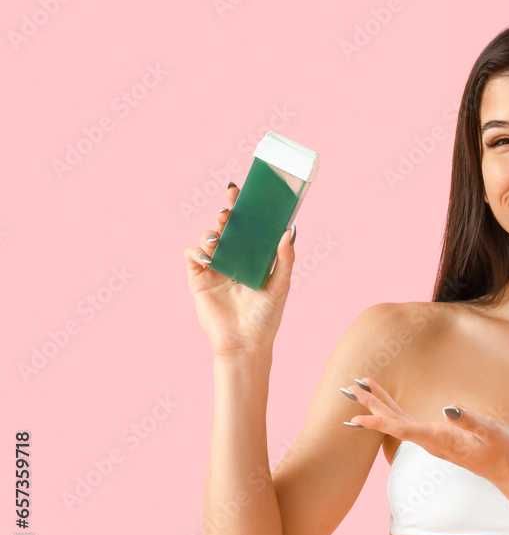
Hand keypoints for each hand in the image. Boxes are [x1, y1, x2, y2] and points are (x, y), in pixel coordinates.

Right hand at [183, 183, 296, 355]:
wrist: (245, 343)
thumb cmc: (266, 317)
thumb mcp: (280, 286)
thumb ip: (285, 259)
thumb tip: (290, 231)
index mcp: (254, 257)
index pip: (249, 227)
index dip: (244, 208)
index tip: (242, 191)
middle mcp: (234, 258)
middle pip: (226, 228)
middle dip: (225, 213)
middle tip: (228, 208)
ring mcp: (215, 268)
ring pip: (208, 238)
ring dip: (212, 232)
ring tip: (218, 238)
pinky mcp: (199, 279)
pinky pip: (193, 256)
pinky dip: (198, 252)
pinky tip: (208, 258)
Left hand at [341, 377, 508, 486]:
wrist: (508, 471)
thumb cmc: (503, 450)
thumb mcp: (492, 432)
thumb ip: (470, 421)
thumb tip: (447, 409)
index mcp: (439, 438)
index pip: (402, 429)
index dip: (379, 421)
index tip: (357, 417)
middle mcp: (430, 440)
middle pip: (393, 422)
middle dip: (371, 405)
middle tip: (349, 388)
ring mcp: (432, 440)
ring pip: (398, 420)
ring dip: (380, 404)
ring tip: (362, 387)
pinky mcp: (436, 437)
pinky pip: (407, 422)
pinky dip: (393, 410)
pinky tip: (387, 404)